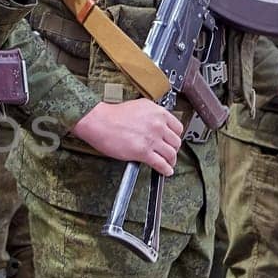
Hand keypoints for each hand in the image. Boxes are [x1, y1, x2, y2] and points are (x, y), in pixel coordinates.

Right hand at [70, 100, 184, 175]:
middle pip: (176, 142)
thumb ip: (152, 115)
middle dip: (174, 149)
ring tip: (169, 164)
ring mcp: (152, 139)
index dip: (176, 136)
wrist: (99, 121)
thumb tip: (158, 124)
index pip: (178, 127)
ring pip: (170, 154)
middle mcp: (158, 125)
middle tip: (170, 153)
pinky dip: (166, 170)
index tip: (173, 140)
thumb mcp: (139, 107)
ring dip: (171, 161)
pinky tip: (166, 171)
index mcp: (158, 112)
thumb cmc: (112, 115)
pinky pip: (161, 164)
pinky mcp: (143, 152)